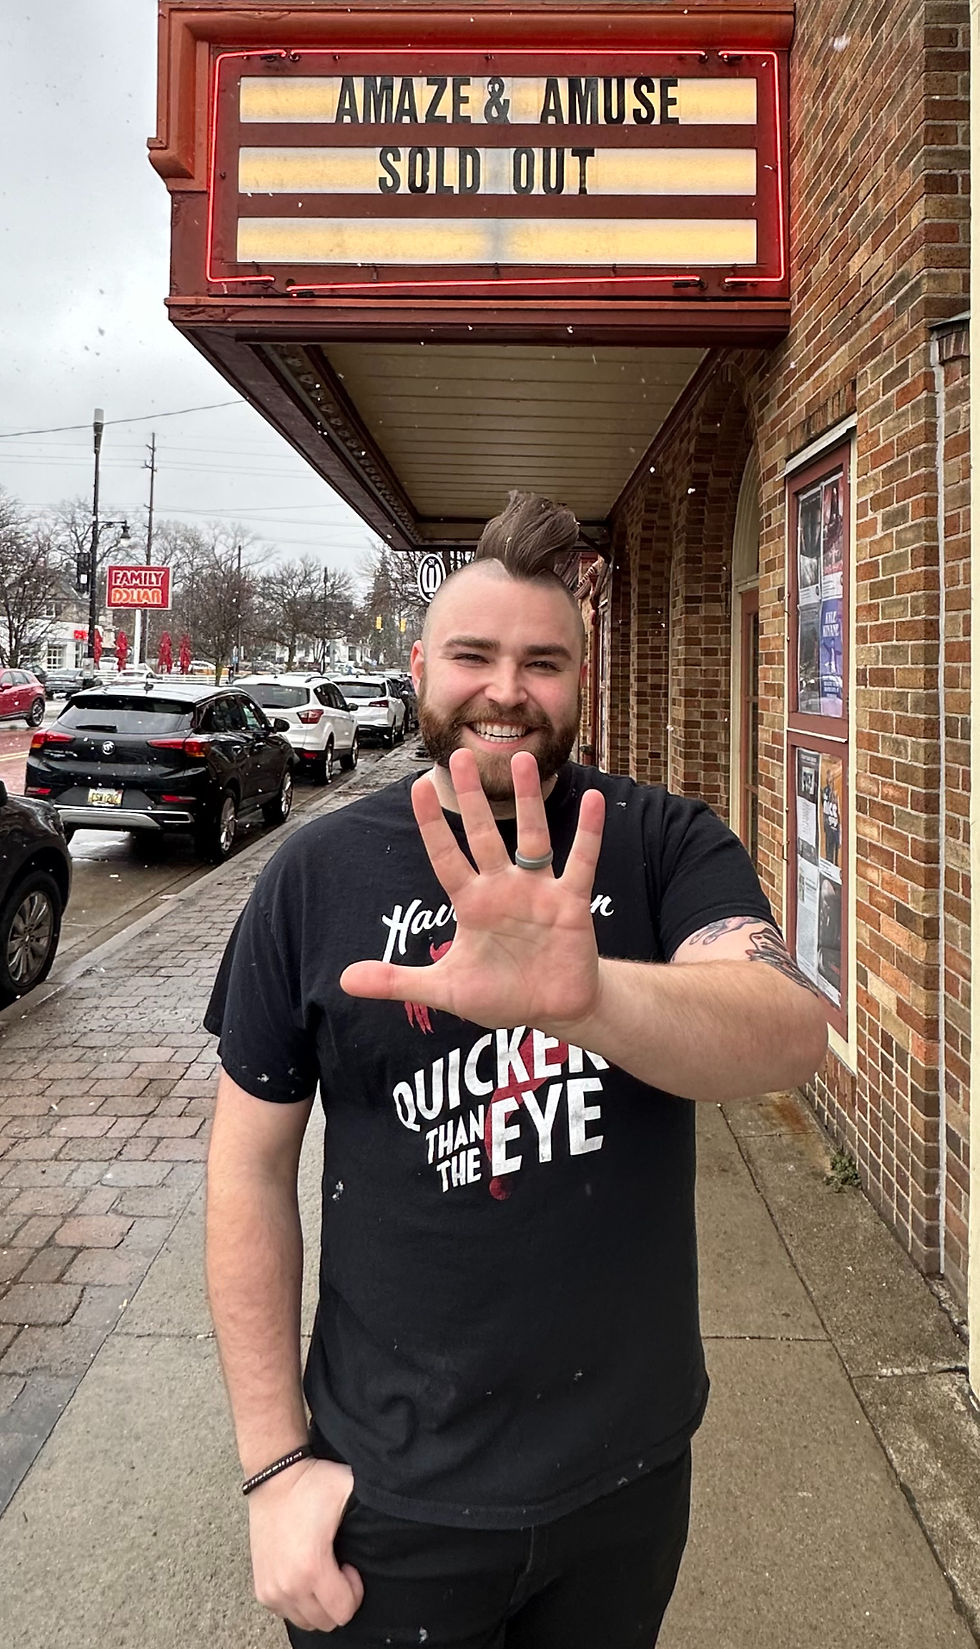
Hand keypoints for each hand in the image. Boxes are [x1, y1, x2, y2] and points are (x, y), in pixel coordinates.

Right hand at [247, 1456, 363, 1632]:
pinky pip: (288, 1612)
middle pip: (325, 1622)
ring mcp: (271, 1590)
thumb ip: (376, 1503)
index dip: (354, 1590)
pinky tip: (303, 1573)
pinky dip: (299, 1600)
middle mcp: (288, 1586)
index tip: (349, 1564)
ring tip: (321, 1569)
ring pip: (306, 1621)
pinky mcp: (261, 1589)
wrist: (274, 1477)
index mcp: (311, 1568)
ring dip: (318, 1602)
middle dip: (338, 1598)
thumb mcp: (349, 1488)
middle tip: (337, 1567)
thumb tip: (400, 1510)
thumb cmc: (312, 1484)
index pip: (344, 1612)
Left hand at [341, 749, 605, 1034]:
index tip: (419, 787)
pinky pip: (582, 862)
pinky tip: (595, 800)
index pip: (445, 857)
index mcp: (471, 903)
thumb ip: (398, 981)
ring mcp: (538, 891)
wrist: (552, 1011)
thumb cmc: (500, 994)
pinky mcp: (571, 903)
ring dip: (528, 800)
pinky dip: (589, 832)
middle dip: (474, 798)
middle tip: (461, 756)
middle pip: (484, 835)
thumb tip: (343, 980)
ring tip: (523, 759)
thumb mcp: (444, 989)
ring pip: (532, 837)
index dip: (433, 825)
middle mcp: (503, 888)